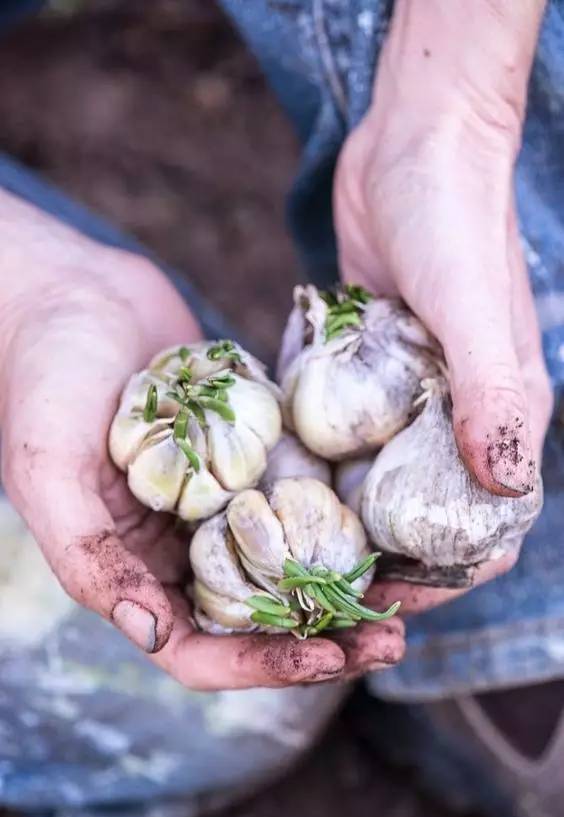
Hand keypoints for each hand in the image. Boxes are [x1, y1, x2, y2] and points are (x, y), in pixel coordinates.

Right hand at [0, 192, 404, 685]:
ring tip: (408, 590)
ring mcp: (217, 497)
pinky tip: (384, 516)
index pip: (199, 646)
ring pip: (288, 560)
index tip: (329, 657)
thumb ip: (87, 553)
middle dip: (323, 636)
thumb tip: (149, 632)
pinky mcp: (245, 451)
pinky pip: (297, 494)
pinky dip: (337, 515)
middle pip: (258, 617)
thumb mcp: (47, 466)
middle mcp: (179, 543)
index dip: (262, 665)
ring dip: (341, 583)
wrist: (72, 290)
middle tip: (392, 637)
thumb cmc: (43, 373)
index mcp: (132, 566)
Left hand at [334, 0, 551, 612]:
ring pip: (374, 472)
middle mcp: (452, 410)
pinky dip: (316, 451)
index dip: (444, 574)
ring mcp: (406, 387)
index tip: (388, 602)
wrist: (414, 141)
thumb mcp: (472, 306)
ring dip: (339, 511)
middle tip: (318, 586)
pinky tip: (272, 477)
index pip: (481, 522)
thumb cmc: (455, 218)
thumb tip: (505, 483)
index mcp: (494, 412)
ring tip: (284, 547)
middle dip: (378, 556)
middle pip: (417, 510)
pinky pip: (340, 422)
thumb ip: (494, 393)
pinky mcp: (363, 360)